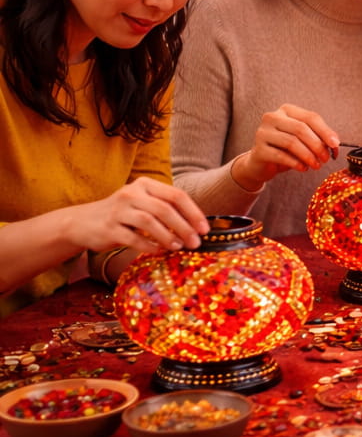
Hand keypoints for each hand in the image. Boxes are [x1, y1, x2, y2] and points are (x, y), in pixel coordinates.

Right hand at [68, 178, 208, 254]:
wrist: (82, 222)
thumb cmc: (122, 214)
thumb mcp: (143, 204)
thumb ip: (166, 209)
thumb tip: (197, 226)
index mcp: (145, 185)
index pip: (176, 195)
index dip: (193, 213)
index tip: (205, 229)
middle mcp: (131, 193)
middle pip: (165, 209)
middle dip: (184, 227)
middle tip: (196, 242)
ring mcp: (118, 210)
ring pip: (150, 222)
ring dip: (168, 236)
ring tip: (178, 247)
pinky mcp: (108, 228)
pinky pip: (134, 238)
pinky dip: (149, 246)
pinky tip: (159, 251)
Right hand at [235, 103, 339, 188]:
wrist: (261, 164)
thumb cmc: (285, 149)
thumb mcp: (303, 140)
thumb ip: (318, 138)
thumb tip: (335, 144)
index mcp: (286, 110)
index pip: (310, 117)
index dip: (325, 131)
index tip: (335, 144)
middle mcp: (272, 117)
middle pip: (301, 129)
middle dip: (317, 145)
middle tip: (326, 159)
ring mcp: (263, 132)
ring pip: (291, 142)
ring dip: (308, 156)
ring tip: (316, 165)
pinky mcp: (258, 149)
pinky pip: (281, 156)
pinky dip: (296, 163)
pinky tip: (303, 168)